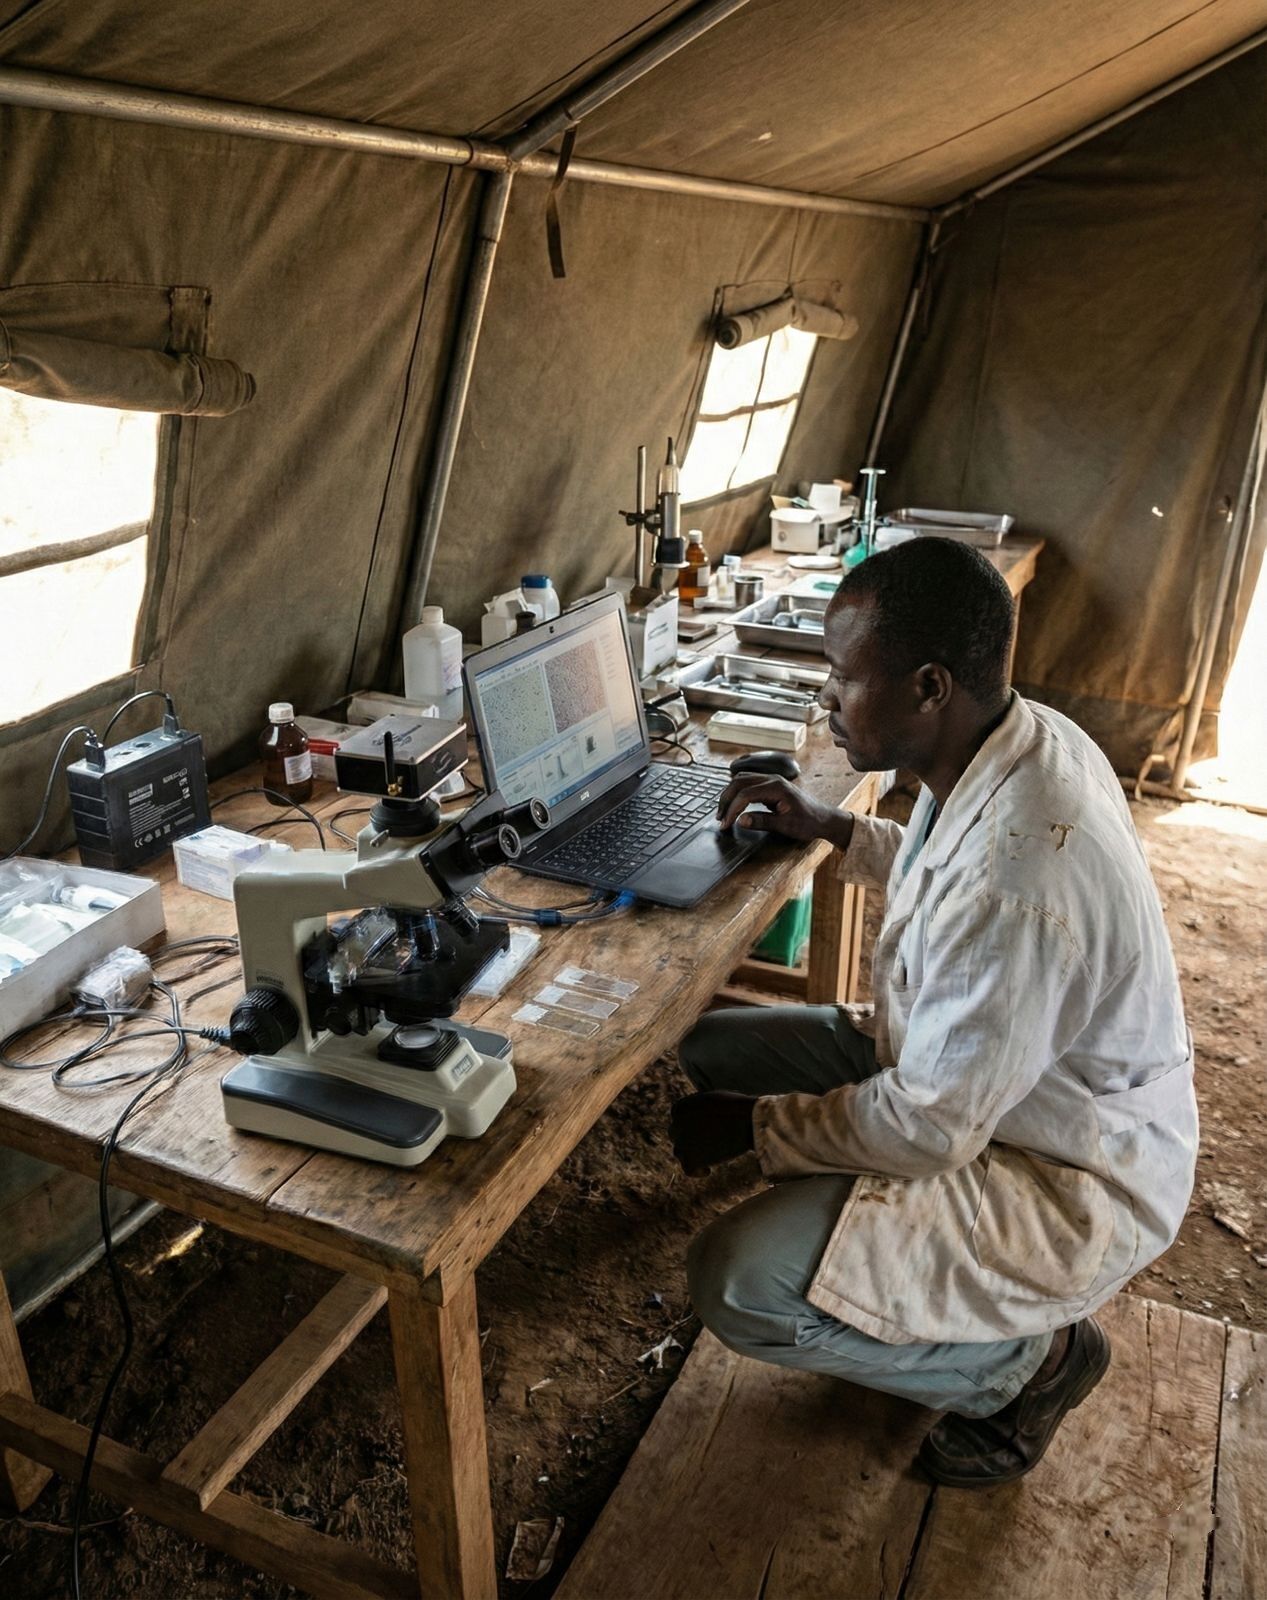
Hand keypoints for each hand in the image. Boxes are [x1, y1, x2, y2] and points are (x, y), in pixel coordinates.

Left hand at [671, 1091, 756, 1174]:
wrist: (748, 1120)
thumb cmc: (737, 1108)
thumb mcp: (714, 1101)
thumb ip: (701, 1110)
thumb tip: (700, 1119)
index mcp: (681, 1107)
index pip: (677, 1117)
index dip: (687, 1125)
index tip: (700, 1131)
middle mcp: (677, 1124)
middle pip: (675, 1134)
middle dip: (687, 1139)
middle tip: (704, 1145)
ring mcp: (683, 1143)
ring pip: (679, 1152)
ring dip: (691, 1155)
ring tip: (709, 1157)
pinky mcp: (691, 1160)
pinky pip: (688, 1169)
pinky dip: (697, 1171)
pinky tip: (708, 1170)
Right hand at [715, 774, 850, 845]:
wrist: (824, 819)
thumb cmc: (809, 822)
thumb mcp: (785, 826)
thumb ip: (761, 821)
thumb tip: (741, 821)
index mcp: (776, 787)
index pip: (744, 794)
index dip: (732, 809)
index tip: (726, 823)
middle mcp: (772, 779)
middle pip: (739, 782)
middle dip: (726, 800)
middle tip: (719, 817)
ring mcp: (772, 780)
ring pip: (741, 780)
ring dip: (730, 794)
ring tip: (723, 811)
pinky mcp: (771, 785)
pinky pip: (748, 783)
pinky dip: (737, 792)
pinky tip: (734, 804)